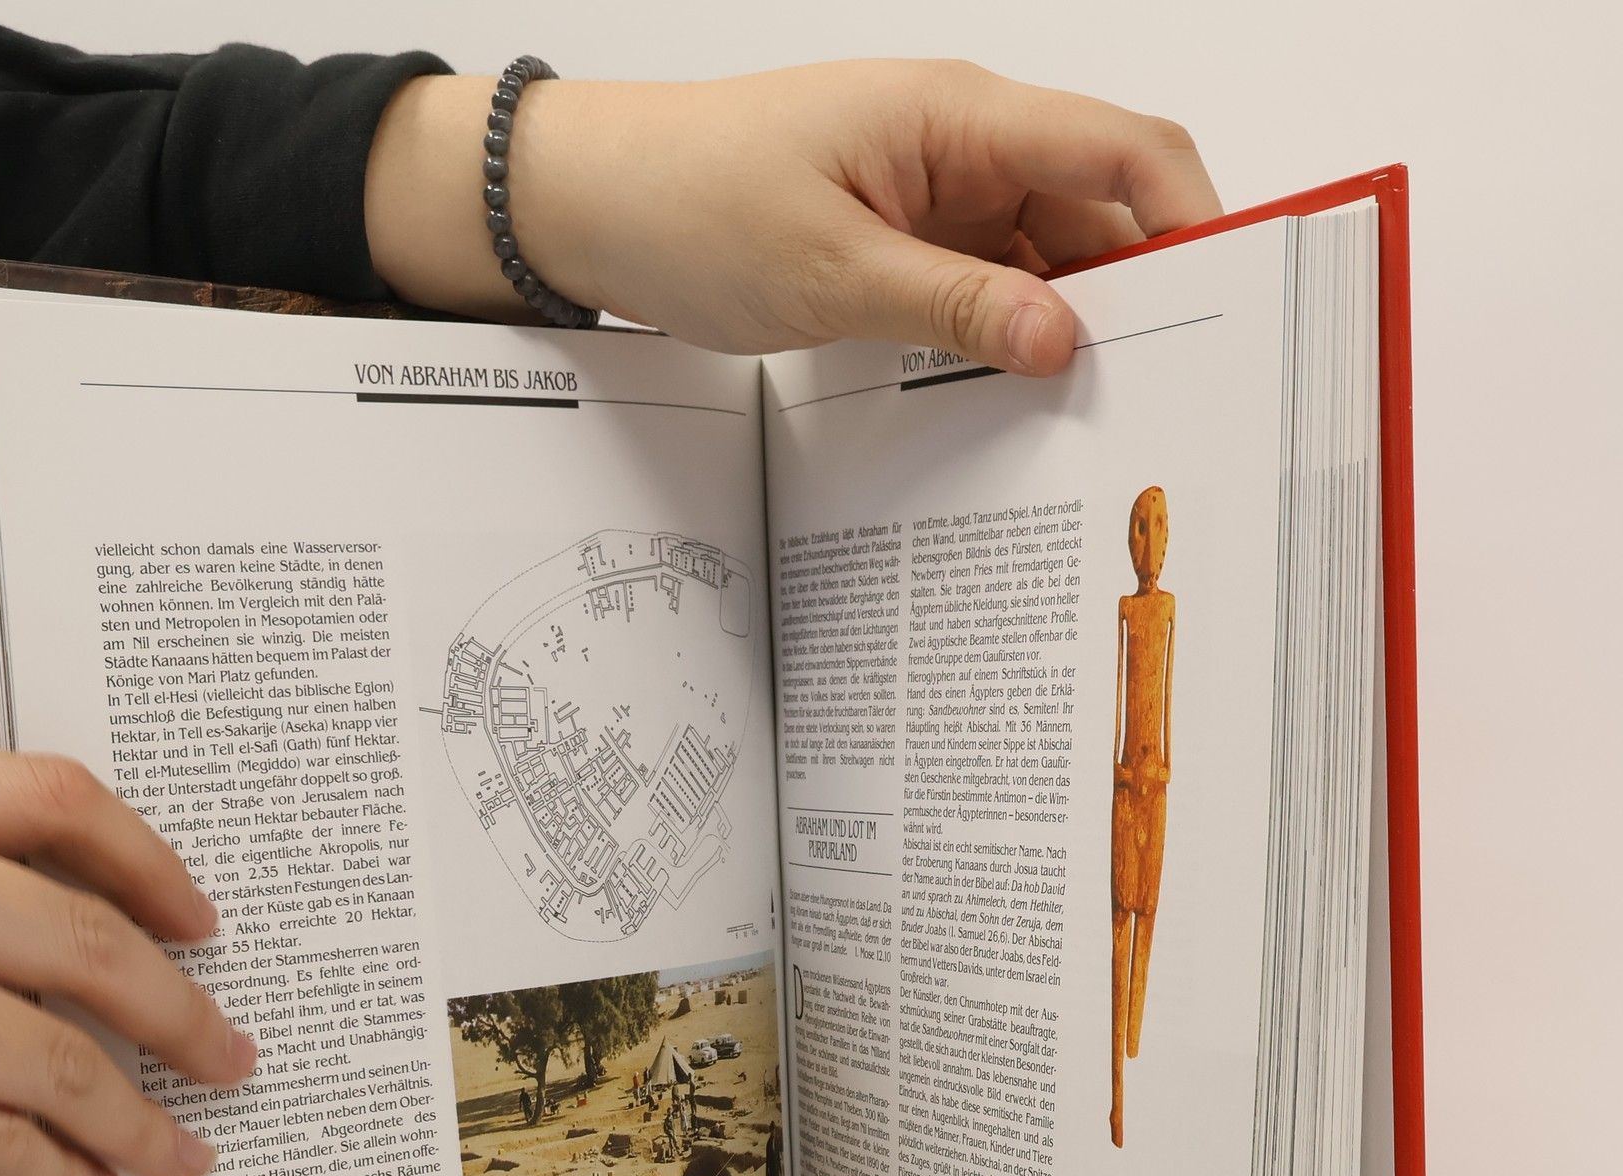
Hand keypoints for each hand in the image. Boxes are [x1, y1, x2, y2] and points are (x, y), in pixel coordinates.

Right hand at [0, 745, 256, 1175]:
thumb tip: (79, 926)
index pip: (50, 800)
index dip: (150, 863)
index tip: (201, 920)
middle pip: (82, 940)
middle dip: (181, 1010)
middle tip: (228, 1052)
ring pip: (53, 1058)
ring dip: (139, 1116)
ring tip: (183, 1148)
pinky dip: (59, 1173)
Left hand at [367, 60, 1220, 373]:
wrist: (595, 202)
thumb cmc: (691, 202)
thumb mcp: (832, 273)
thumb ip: (956, 307)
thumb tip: (1064, 340)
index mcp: (959, 117)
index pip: (1121, 150)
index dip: (1192, 218)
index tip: (1227, 302)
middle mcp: (962, 144)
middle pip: (1095, 212)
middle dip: (1135, 294)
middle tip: (1159, 390)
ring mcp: (933, 190)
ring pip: (1042, 255)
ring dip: (1063, 323)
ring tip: (1086, 411)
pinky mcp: (902, 235)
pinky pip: (983, 281)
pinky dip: (1002, 331)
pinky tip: (1010, 392)